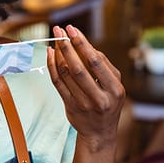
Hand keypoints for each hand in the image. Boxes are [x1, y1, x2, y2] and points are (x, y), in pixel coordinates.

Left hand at [46, 25, 124, 151]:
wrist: (100, 133)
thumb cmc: (107, 103)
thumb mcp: (114, 86)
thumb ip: (103, 66)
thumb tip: (84, 43)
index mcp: (114, 89)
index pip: (95, 62)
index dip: (82, 44)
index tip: (72, 29)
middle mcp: (99, 98)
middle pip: (78, 67)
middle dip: (66, 46)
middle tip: (59, 30)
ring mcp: (83, 104)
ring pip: (65, 75)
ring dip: (57, 54)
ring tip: (54, 40)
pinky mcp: (70, 107)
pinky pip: (57, 83)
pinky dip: (51, 67)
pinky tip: (49, 55)